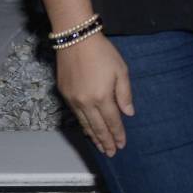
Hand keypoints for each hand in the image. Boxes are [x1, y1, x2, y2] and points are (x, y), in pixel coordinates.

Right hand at [55, 33, 134, 156]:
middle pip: (97, 127)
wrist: (76, 39)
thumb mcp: (121, 70)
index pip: (112, 121)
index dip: (117, 134)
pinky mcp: (64, 94)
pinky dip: (83, 125)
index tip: (122, 145)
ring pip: (85, 124)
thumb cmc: (103, 53)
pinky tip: (87, 129)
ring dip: (93, 137)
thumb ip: (124, 94)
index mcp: (102, 97)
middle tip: (111, 153)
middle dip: (105, 141)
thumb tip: (128, 113)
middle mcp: (86, 102)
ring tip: (100, 147)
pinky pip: (76, 116)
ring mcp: (73, 100)